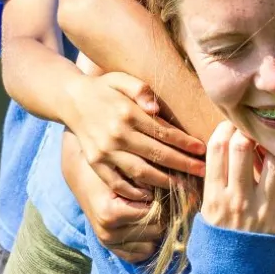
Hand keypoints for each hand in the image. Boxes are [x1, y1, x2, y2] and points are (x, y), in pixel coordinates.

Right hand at [61, 131, 160, 262]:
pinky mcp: (110, 248)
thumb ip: (148, 182)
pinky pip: (140, 255)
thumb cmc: (108, 170)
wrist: (83, 177)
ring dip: (156, 230)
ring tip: (152, 212)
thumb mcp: (127, 171)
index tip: (162, 192)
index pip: (154, 215)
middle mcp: (108, 232)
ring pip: (151, 244)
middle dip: (162, 216)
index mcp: (111, 213)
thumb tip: (182, 191)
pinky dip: (148, 243)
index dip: (163, 202)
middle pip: (155, 231)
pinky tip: (147, 226)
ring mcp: (108, 243)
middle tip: (161, 202)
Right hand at [68, 70, 205, 201]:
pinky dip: (135, 192)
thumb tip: (155, 107)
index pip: (164, 132)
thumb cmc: (104, 88)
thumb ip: (140, 89)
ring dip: (165, 181)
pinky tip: (152, 195)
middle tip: (203, 172)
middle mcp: (116, 134)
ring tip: (185, 186)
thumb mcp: (121, 78)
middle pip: (157, 155)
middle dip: (183, 165)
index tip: (203, 150)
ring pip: (141, 172)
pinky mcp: (95, 163)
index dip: (185, 143)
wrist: (71, 100)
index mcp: (127, 113)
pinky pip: (117, 182)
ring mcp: (105, 151)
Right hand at [200, 122, 274, 233]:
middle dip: (249, 133)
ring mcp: (264, 211)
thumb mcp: (204, 216)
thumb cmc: (218, 247)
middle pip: (243, 147)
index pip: (218, 147)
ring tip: (274, 151)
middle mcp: (238, 200)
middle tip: (254, 134)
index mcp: (214, 197)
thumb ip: (214, 186)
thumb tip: (224, 152)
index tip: (232, 127)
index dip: (226, 129)